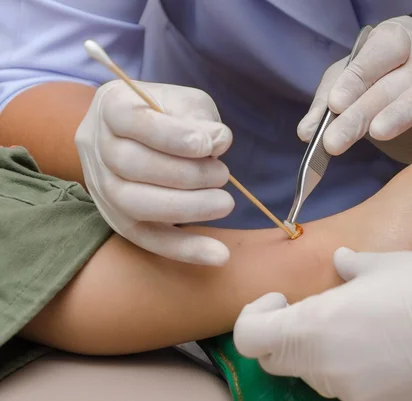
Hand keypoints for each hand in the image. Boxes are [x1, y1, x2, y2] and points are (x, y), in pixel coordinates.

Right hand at [75, 80, 233, 264]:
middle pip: (130, 164)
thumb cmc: (169, 113)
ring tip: (224, 203)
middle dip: (185, 175)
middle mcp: (96, 145)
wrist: (141, 134)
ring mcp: (101, 185)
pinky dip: (184, 249)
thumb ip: (200, 118)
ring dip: (186, 208)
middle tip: (223, 175)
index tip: (208, 146)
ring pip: (132, 203)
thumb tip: (217, 143)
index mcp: (111, 105)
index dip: (172, 136)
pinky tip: (219, 255)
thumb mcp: (186, 101)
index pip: (132, 120)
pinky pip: (145, 238)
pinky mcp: (116, 217)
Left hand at [234, 249, 411, 400]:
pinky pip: (347, 387)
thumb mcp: (383, 264)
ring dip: (320, 352)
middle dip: (284, 335)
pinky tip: (381, 347)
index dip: (256, 317)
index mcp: (313, 327)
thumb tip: (341, 261)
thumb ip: (351, 265)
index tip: (280, 300)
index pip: (251, 337)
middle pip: (277, 360)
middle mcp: (323, 366)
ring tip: (358, 326)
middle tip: (315, 312)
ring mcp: (350, 392)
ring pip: (314, 375)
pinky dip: (350, 369)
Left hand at [298, 16, 411, 154]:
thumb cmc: (382, 93)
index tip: (335, 104)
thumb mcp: (350, 93)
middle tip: (335, 142)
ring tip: (378, 135)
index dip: (358, 75)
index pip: (380, 47)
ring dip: (407, 109)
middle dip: (364, 110)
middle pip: (400, 74)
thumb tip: (308, 132)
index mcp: (396, 37)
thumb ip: (328, 107)